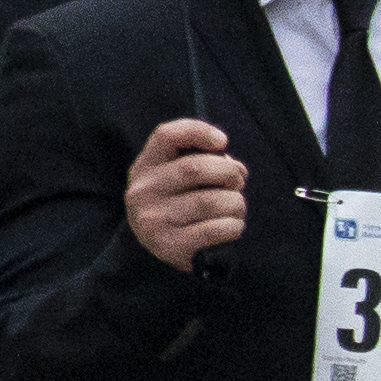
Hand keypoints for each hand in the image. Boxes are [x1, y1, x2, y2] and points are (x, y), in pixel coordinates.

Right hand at [128, 117, 248, 270]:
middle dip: (228, 173)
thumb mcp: (179, 178)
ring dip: (235, 203)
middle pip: (195, 168)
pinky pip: (214, 230)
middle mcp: (143, 191)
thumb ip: (204, 162)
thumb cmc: (179, 205)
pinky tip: (233, 226)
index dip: (199, 131)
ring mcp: (154, 219)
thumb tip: (235, 168)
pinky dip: (233, 226)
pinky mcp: (169, 246)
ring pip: (210, 201)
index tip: (223, 141)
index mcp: (145, 166)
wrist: (160, 250)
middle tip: (237, 182)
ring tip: (236, 207)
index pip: (166, 135)